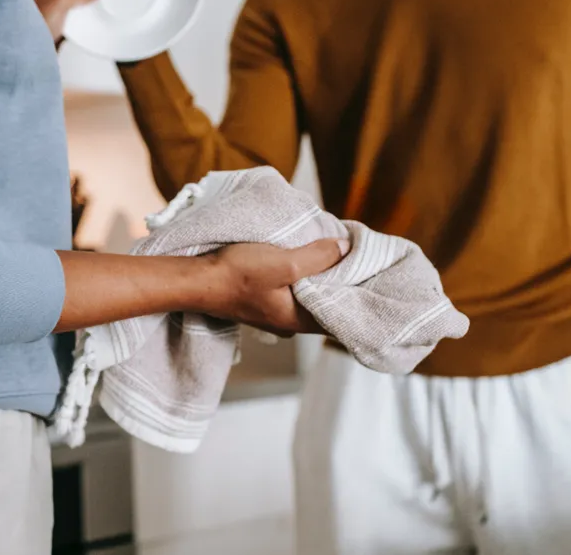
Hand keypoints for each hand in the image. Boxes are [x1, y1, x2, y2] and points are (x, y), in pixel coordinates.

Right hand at [202, 240, 347, 337]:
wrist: (197, 280)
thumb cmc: (237, 275)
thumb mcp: (283, 263)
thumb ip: (318, 257)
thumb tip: (345, 248)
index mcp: (299, 320)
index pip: (341, 316)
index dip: (358, 297)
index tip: (373, 276)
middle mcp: (289, 322)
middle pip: (327, 306)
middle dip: (343, 286)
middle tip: (360, 263)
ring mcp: (274, 313)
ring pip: (310, 298)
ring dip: (322, 281)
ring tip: (337, 258)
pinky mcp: (262, 301)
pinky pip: (294, 292)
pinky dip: (305, 279)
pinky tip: (306, 262)